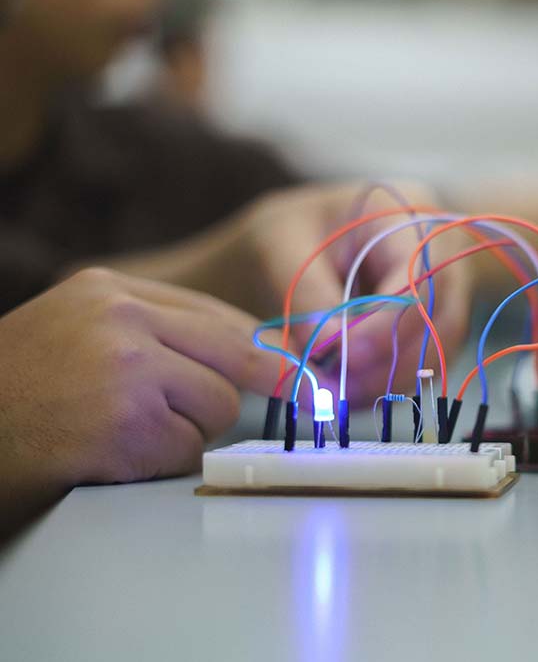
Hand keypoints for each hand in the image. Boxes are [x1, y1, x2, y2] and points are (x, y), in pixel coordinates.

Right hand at [0, 268, 283, 533]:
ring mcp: (125, 368)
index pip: (218, 314)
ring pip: (219, 406)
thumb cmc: (20, 391)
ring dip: (190, 431)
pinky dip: (163, 462)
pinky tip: (115, 455)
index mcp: (110, 288)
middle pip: (236, 355)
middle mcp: (121, 318)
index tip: (296, 371)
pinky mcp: (126, 423)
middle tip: (297, 403)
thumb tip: (254, 354)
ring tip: (128, 431)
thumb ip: (155, 331)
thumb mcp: (78, 329)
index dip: (262, 348)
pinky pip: (188, 449)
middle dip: (256, 387)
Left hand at [95, 183, 471, 404]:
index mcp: (404, 211)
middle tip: (332, 389)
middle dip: (384, 362)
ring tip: (334, 392)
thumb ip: (306, 294)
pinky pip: (427, 368)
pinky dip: (389, 386)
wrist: (296, 244)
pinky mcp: (438, 327)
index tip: (341, 359)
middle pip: (436, 320)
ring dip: (387, 382)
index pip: (416, 276)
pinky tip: (350, 388)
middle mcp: (440, 249)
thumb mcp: (279, 247)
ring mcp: (446, 291)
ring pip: (437, 351)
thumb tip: (330, 348)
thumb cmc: (286, 235)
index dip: (384, 325)